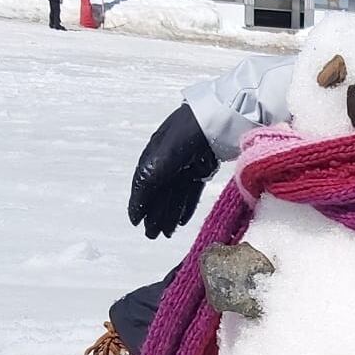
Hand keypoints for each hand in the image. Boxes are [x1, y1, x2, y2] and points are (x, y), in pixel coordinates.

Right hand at [127, 105, 218, 238]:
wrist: (218, 119)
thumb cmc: (185, 136)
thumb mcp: (160, 159)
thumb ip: (147, 185)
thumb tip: (136, 210)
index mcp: (153, 156)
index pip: (143, 185)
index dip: (139, 204)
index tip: (136, 223)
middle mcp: (167, 161)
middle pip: (159, 193)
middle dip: (155, 214)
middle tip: (154, 235)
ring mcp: (185, 165)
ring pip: (175, 194)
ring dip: (170, 214)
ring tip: (167, 232)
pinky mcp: (202, 168)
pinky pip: (191, 191)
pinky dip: (186, 206)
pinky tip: (182, 220)